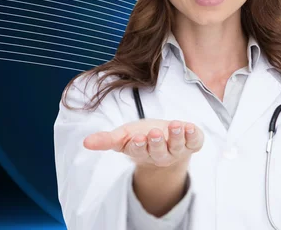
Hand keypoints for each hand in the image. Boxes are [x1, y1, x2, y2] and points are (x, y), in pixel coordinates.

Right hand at [83, 119, 203, 168]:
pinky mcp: (192, 143)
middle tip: (155, 132)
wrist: (165, 140)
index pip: (138, 152)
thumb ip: (107, 139)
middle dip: (157, 142)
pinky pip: (195, 141)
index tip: (137, 138)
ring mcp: (177, 150)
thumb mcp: (123, 136)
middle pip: (158, 152)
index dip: (138, 145)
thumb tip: (85, 143)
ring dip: (177, 137)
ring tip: (176, 125)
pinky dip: (193, 135)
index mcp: (142, 152)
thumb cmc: (141, 136)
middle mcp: (160, 154)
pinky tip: (190, 126)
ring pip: (178, 147)